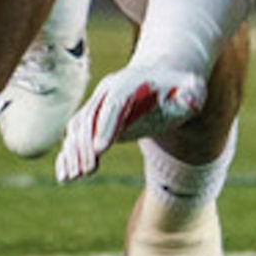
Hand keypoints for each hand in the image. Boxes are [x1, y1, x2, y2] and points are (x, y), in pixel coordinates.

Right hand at [55, 64, 207, 183]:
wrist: (162, 77)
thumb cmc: (178, 86)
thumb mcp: (190, 87)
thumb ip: (191, 93)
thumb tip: (191, 101)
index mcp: (129, 83)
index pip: (114, 104)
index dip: (107, 126)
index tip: (102, 150)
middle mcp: (107, 92)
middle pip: (91, 117)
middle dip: (86, 145)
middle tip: (87, 172)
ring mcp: (98, 104)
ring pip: (78, 128)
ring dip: (73, 153)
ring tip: (72, 178)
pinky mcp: (94, 119)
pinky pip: (75, 136)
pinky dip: (68, 155)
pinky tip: (65, 176)